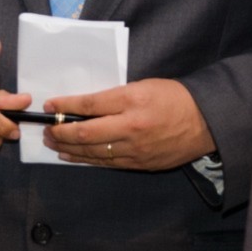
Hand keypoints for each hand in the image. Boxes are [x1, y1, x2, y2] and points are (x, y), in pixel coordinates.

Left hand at [42, 78, 215, 171]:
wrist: (205, 122)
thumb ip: (115, 97)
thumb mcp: (143, 86)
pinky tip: (72, 156)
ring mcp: (135, 149)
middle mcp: (131, 126)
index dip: (65, 105)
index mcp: (132, 100)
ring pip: (93, 152)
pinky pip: (106, 163)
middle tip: (46, 129)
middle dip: (60, 131)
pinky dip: (86, 160)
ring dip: (68, 148)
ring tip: (52, 143)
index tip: (49, 105)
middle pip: (85, 132)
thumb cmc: (174, 98)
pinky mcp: (139, 164)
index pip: (89, 104)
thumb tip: (85, 106)